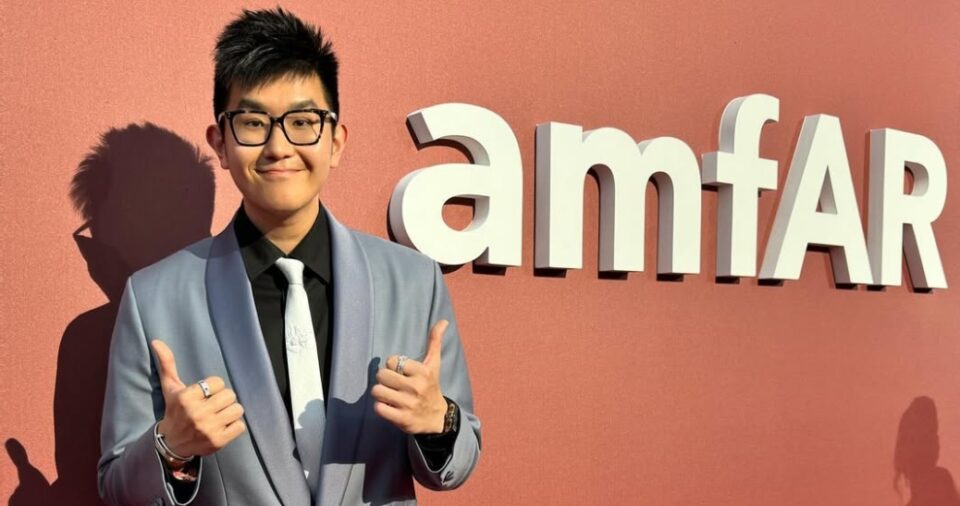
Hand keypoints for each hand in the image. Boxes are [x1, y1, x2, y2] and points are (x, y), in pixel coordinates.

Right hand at [152, 340, 245, 460]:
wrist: (171, 443)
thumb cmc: (174, 410)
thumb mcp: (170, 387)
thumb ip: (167, 363)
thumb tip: (156, 340)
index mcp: (187, 397)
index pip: (218, 382)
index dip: (214, 387)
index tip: (205, 395)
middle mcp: (197, 413)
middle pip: (230, 395)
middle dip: (223, 399)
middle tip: (213, 406)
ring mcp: (208, 428)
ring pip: (238, 409)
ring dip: (230, 412)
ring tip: (218, 416)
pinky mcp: (218, 441)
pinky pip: (240, 426)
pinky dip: (234, 426)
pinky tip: (221, 427)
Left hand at [372, 320, 448, 433]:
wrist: (436, 418)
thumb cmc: (431, 386)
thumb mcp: (433, 364)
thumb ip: (434, 341)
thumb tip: (443, 321)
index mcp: (422, 372)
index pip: (391, 361)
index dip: (393, 366)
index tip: (402, 372)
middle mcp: (416, 388)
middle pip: (382, 375)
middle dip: (384, 379)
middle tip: (393, 384)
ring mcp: (408, 404)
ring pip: (377, 391)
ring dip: (380, 393)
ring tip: (390, 395)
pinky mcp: (401, 419)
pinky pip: (378, 408)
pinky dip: (381, 407)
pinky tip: (390, 407)